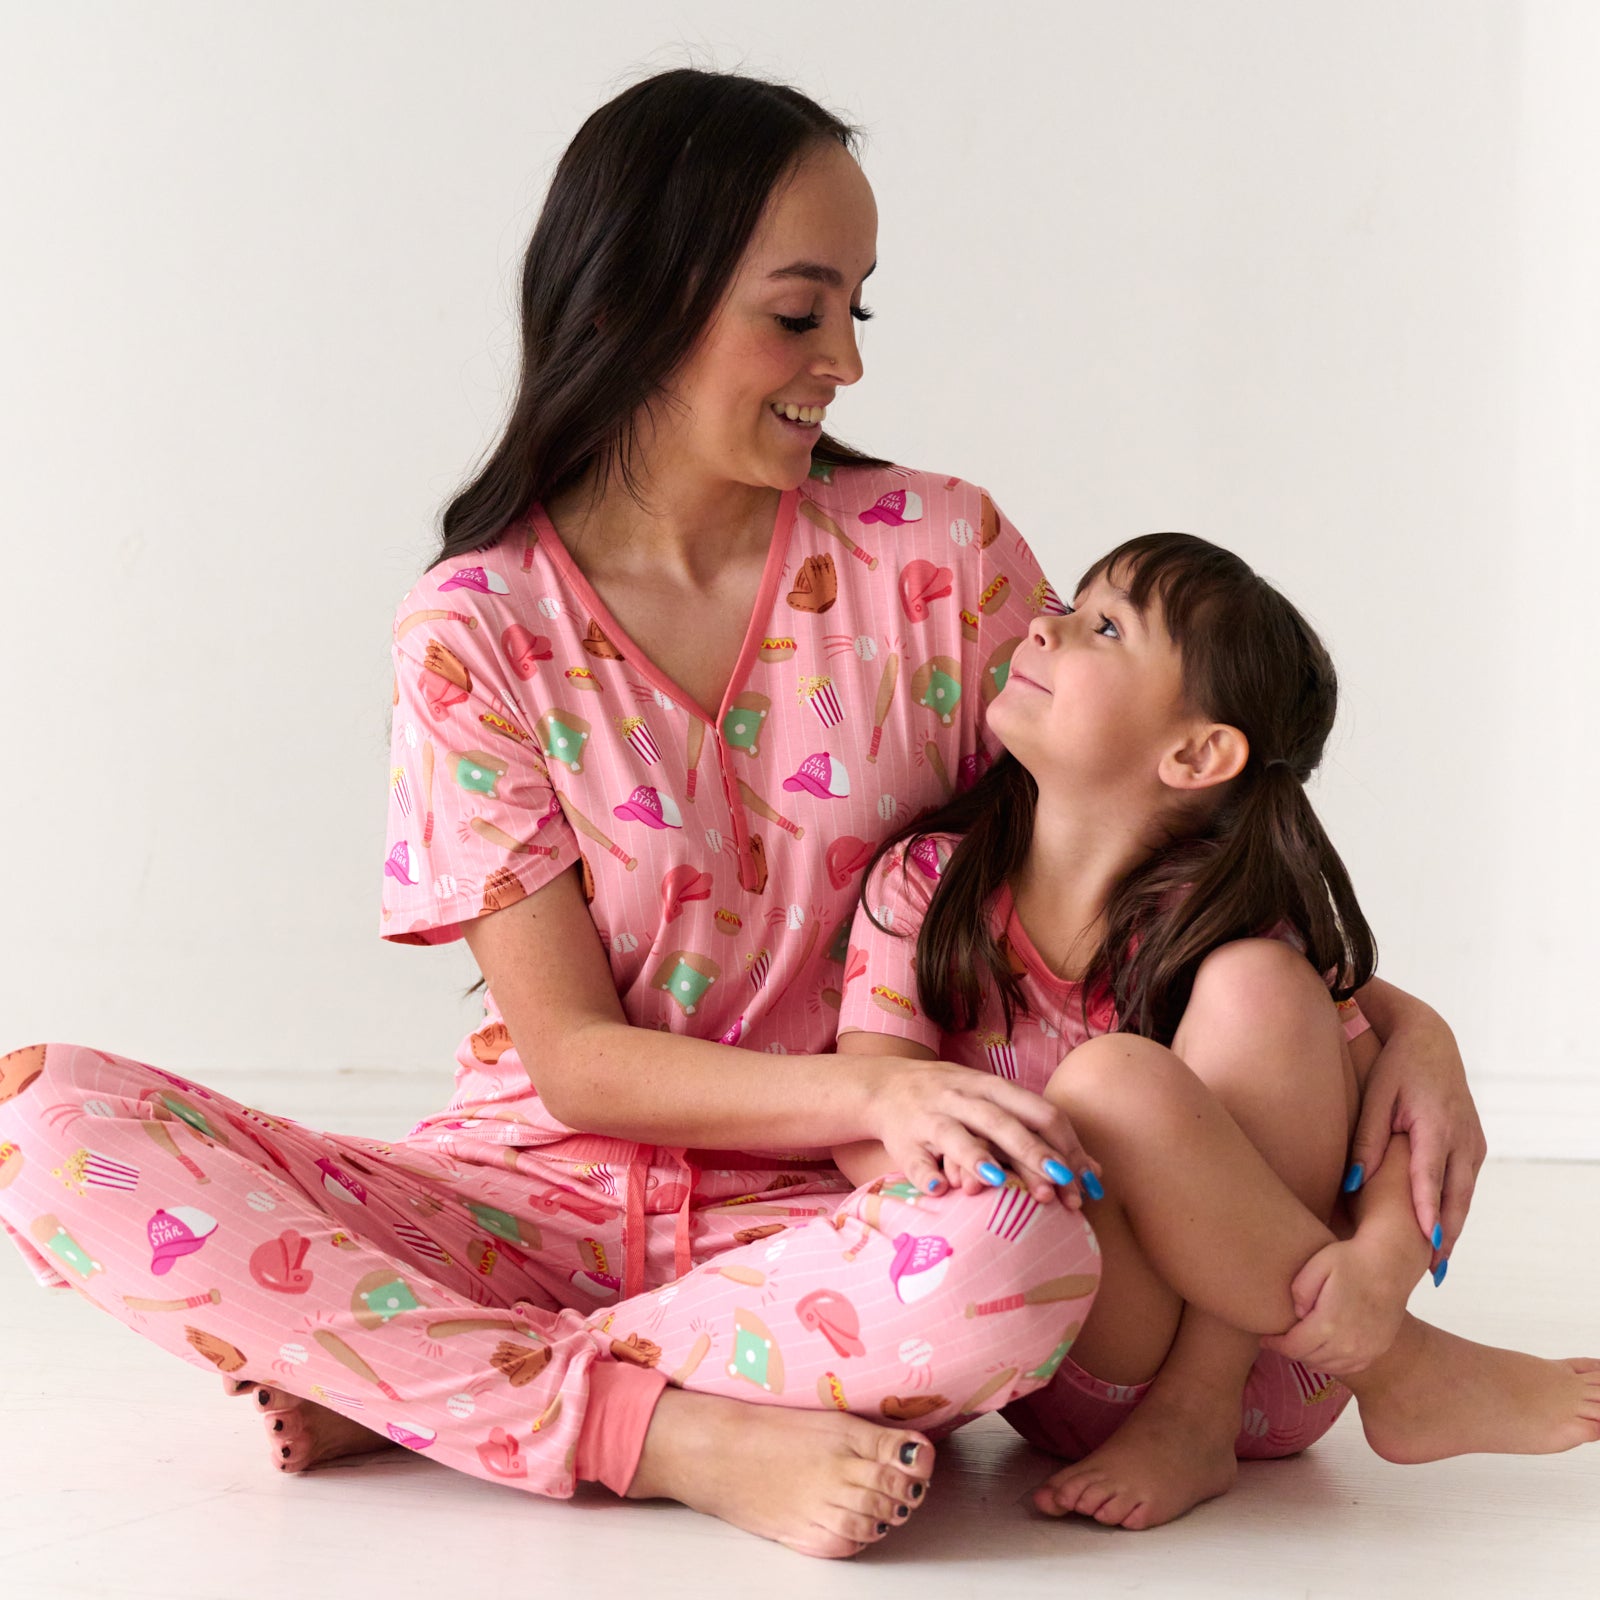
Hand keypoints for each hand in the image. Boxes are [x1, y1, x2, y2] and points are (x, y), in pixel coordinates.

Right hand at [864, 1058, 1099, 1205]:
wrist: (884, 1085)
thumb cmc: (955, 1099)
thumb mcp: (996, 1103)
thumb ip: (1040, 1132)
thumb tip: (1095, 1172)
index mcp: (992, 1087)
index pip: (1038, 1111)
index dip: (1066, 1144)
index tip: (1087, 1180)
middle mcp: (963, 1097)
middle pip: (1002, 1122)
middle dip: (1032, 1152)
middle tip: (1059, 1184)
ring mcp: (931, 1116)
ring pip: (955, 1135)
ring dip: (975, 1157)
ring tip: (997, 1181)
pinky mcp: (903, 1139)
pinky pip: (914, 1159)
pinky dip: (926, 1174)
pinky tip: (940, 1190)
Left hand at [1260, 1237, 1409, 1374]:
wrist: (1391, 1265)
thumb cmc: (1351, 1260)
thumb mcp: (1318, 1264)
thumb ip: (1300, 1289)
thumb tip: (1297, 1313)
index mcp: (1328, 1324)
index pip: (1294, 1347)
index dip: (1276, 1345)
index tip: (1265, 1339)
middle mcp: (1348, 1343)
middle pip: (1309, 1359)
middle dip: (1290, 1351)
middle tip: (1281, 1340)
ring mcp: (1365, 1350)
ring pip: (1328, 1366)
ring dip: (1310, 1358)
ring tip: (1299, 1345)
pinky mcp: (1377, 1349)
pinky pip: (1349, 1367)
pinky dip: (1332, 1364)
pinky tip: (1324, 1352)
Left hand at [1347, 1007, 1484, 1258]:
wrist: (1429, 1040)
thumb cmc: (1395, 1068)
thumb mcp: (1375, 1098)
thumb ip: (1366, 1141)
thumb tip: (1353, 1184)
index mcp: (1436, 1125)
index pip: (1431, 1178)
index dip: (1428, 1213)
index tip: (1426, 1245)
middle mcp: (1463, 1138)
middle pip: (1455, 1197)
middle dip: (1445, 1236)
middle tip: (1431, 1273)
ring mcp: (1473, 1143)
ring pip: (1464, 1195)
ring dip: (1452, 1228)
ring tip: (1435, 1265)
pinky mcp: (1475, 1145)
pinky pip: (1465, 1185)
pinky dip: (1454, 1210)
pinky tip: (1441, 1234)